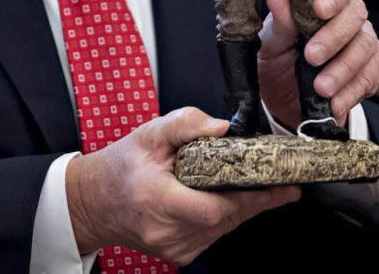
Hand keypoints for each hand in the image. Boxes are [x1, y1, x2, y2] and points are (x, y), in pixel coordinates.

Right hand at [65, 108, 299, 264]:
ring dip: (243, 209)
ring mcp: (173, 247)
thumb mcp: (150, 133)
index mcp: (157, 199)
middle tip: (283, 184)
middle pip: (226, 220)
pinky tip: (231, 201)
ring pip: (223, 229)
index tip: (276, 186)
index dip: (248, 199)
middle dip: (256, 200)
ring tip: (264, 188)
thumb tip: (222, 127)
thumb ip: (186, 123)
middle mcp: (166, 230)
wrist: (95, 202)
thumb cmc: (121, 167)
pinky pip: (214, 235)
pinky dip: (225, 218)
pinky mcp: (179, 254)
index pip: (213, 208)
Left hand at [256, 0, 378, 128]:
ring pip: (366, 46)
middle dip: (334, 36)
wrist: (284, 98)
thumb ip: (279, 22)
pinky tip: (334, 102)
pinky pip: (369, 77)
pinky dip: (351, 92)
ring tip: (320, 88)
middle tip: (311, 57)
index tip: (319, 9)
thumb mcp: (270, 42)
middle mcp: (349, 15)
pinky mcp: (371, 69)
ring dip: (342, 69)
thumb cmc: (277, 58)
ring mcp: (364, 41)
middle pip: (356, 13)